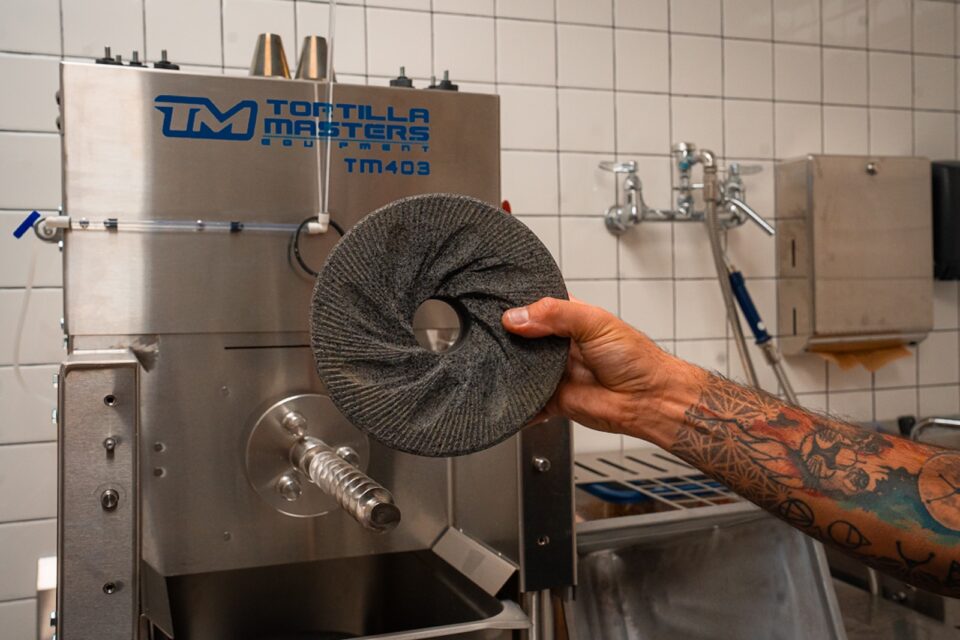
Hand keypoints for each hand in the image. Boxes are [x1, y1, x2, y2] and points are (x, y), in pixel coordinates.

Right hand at [501, 297, 700, 437]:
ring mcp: (553, 372)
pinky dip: (515, 402)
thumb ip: (555, 314)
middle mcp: (557, 344)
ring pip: (518, 368)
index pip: (533, 306)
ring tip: (498, 362)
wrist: (648, 400)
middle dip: (506, 338)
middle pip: (520, 337)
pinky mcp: (551, 399)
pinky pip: (526, 402)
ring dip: (508, 368)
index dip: (516, 305)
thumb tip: (516, 317)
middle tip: (494, 336)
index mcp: (568, 318)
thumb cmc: (636, 359)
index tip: (495, 304)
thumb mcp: (595, 322)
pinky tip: (506, 395)